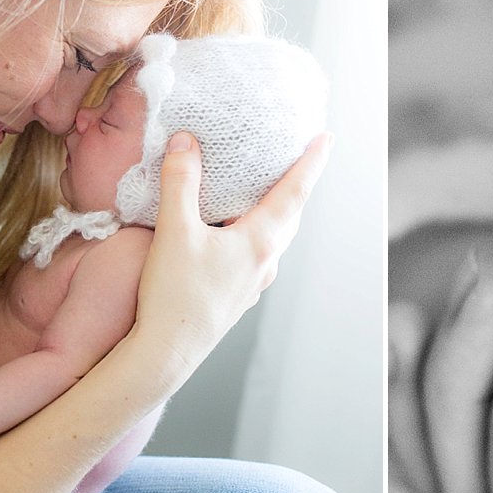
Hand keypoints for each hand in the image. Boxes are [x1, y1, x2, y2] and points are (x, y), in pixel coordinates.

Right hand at [127, 130, 329, 386]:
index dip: (311, 162)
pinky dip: (252, 234)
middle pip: (289, 216)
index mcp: (258, 242)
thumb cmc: (174, 296)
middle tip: (297, 159)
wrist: (165, 353)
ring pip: (273, 239)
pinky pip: (254, 256)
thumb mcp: (174, 231)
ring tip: (264, 191)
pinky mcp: (237, 297)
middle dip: (295, 186)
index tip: (327, 139)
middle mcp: (264, 263)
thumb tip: (186, 142)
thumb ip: (180, 182)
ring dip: (274, 212)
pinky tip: (231, 233)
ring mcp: (253, 283)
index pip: (295, 193)